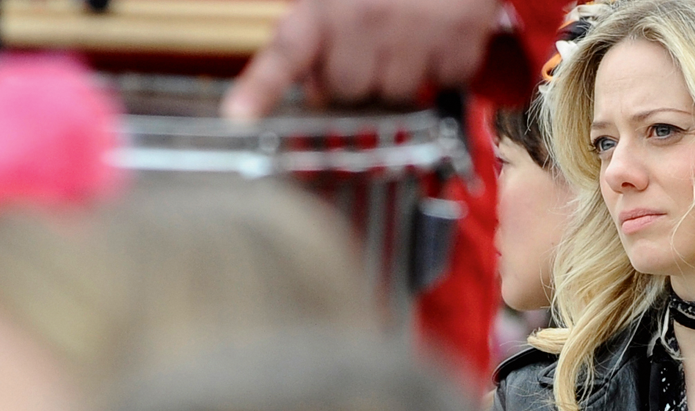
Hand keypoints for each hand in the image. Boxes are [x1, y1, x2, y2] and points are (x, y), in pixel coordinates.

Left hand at [222, 0, 498, 119]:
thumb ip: (315, 37)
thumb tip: (315, 90)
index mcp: (325, 7)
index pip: (285, 53)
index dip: (260, 88)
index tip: (239, 116)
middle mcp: (366, 19)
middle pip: (346, 90)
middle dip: (354, 80)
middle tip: (366, 50)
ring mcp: (414, 32)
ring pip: (395, 96)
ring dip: (400, 78)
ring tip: (406, 41)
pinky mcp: (456, 42)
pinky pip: (443, 84)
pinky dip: (442, 70)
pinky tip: (436, 40)